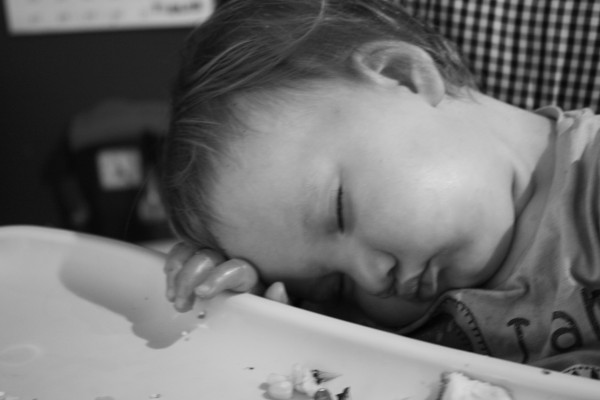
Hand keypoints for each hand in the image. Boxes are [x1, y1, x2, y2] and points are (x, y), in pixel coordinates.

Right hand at [164, 242, 289, 311]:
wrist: (267, 307)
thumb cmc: (272, 310)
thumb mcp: (280, 313)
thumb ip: (281, 304)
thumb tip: (277, 288)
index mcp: (254, 276)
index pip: (236, 268)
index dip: (218, 277)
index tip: (202, 293)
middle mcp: (234, 261)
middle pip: (209, 256)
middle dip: (190, 277)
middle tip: (181, 302)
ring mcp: (217, 259)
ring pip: (194, 250)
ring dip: (178, 271)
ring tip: (171, 295)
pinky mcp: (202, 262)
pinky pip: (186, 251)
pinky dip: (175, 260)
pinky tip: (168, 275)